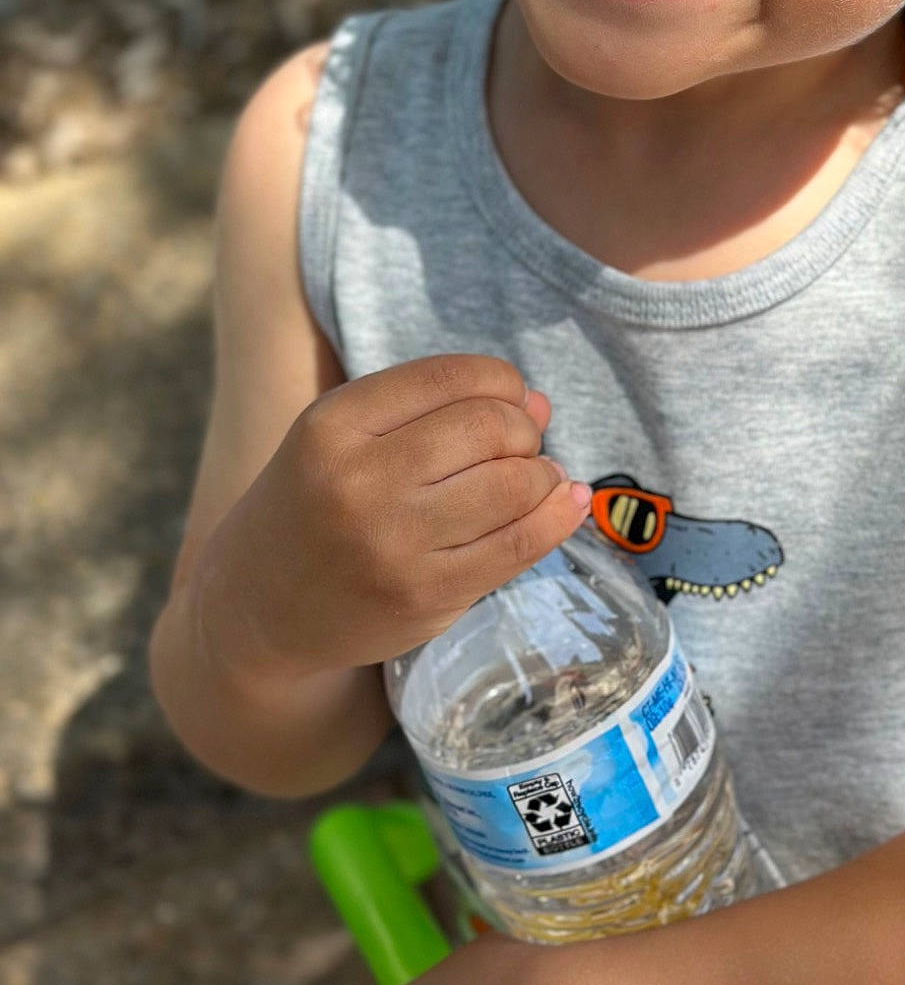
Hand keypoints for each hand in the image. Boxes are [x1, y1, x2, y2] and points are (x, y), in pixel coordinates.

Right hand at [194, 354, 588, 680]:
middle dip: (522, 430)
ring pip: (516, 485)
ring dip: (543, 475)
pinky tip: (566, 503)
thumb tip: (540, 403)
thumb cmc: (317, 502)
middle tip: (515, 447)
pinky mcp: (426, 598)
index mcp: (334, 424)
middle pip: (492, 428)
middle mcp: (360, 482)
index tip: (507, 398)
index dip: (502, 382)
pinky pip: (520, 546)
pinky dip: (557, 517)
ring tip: (534, 478)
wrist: (258, 607)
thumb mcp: (350, 436)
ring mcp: (394, 546)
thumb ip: (439, 409)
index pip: (454, 376)